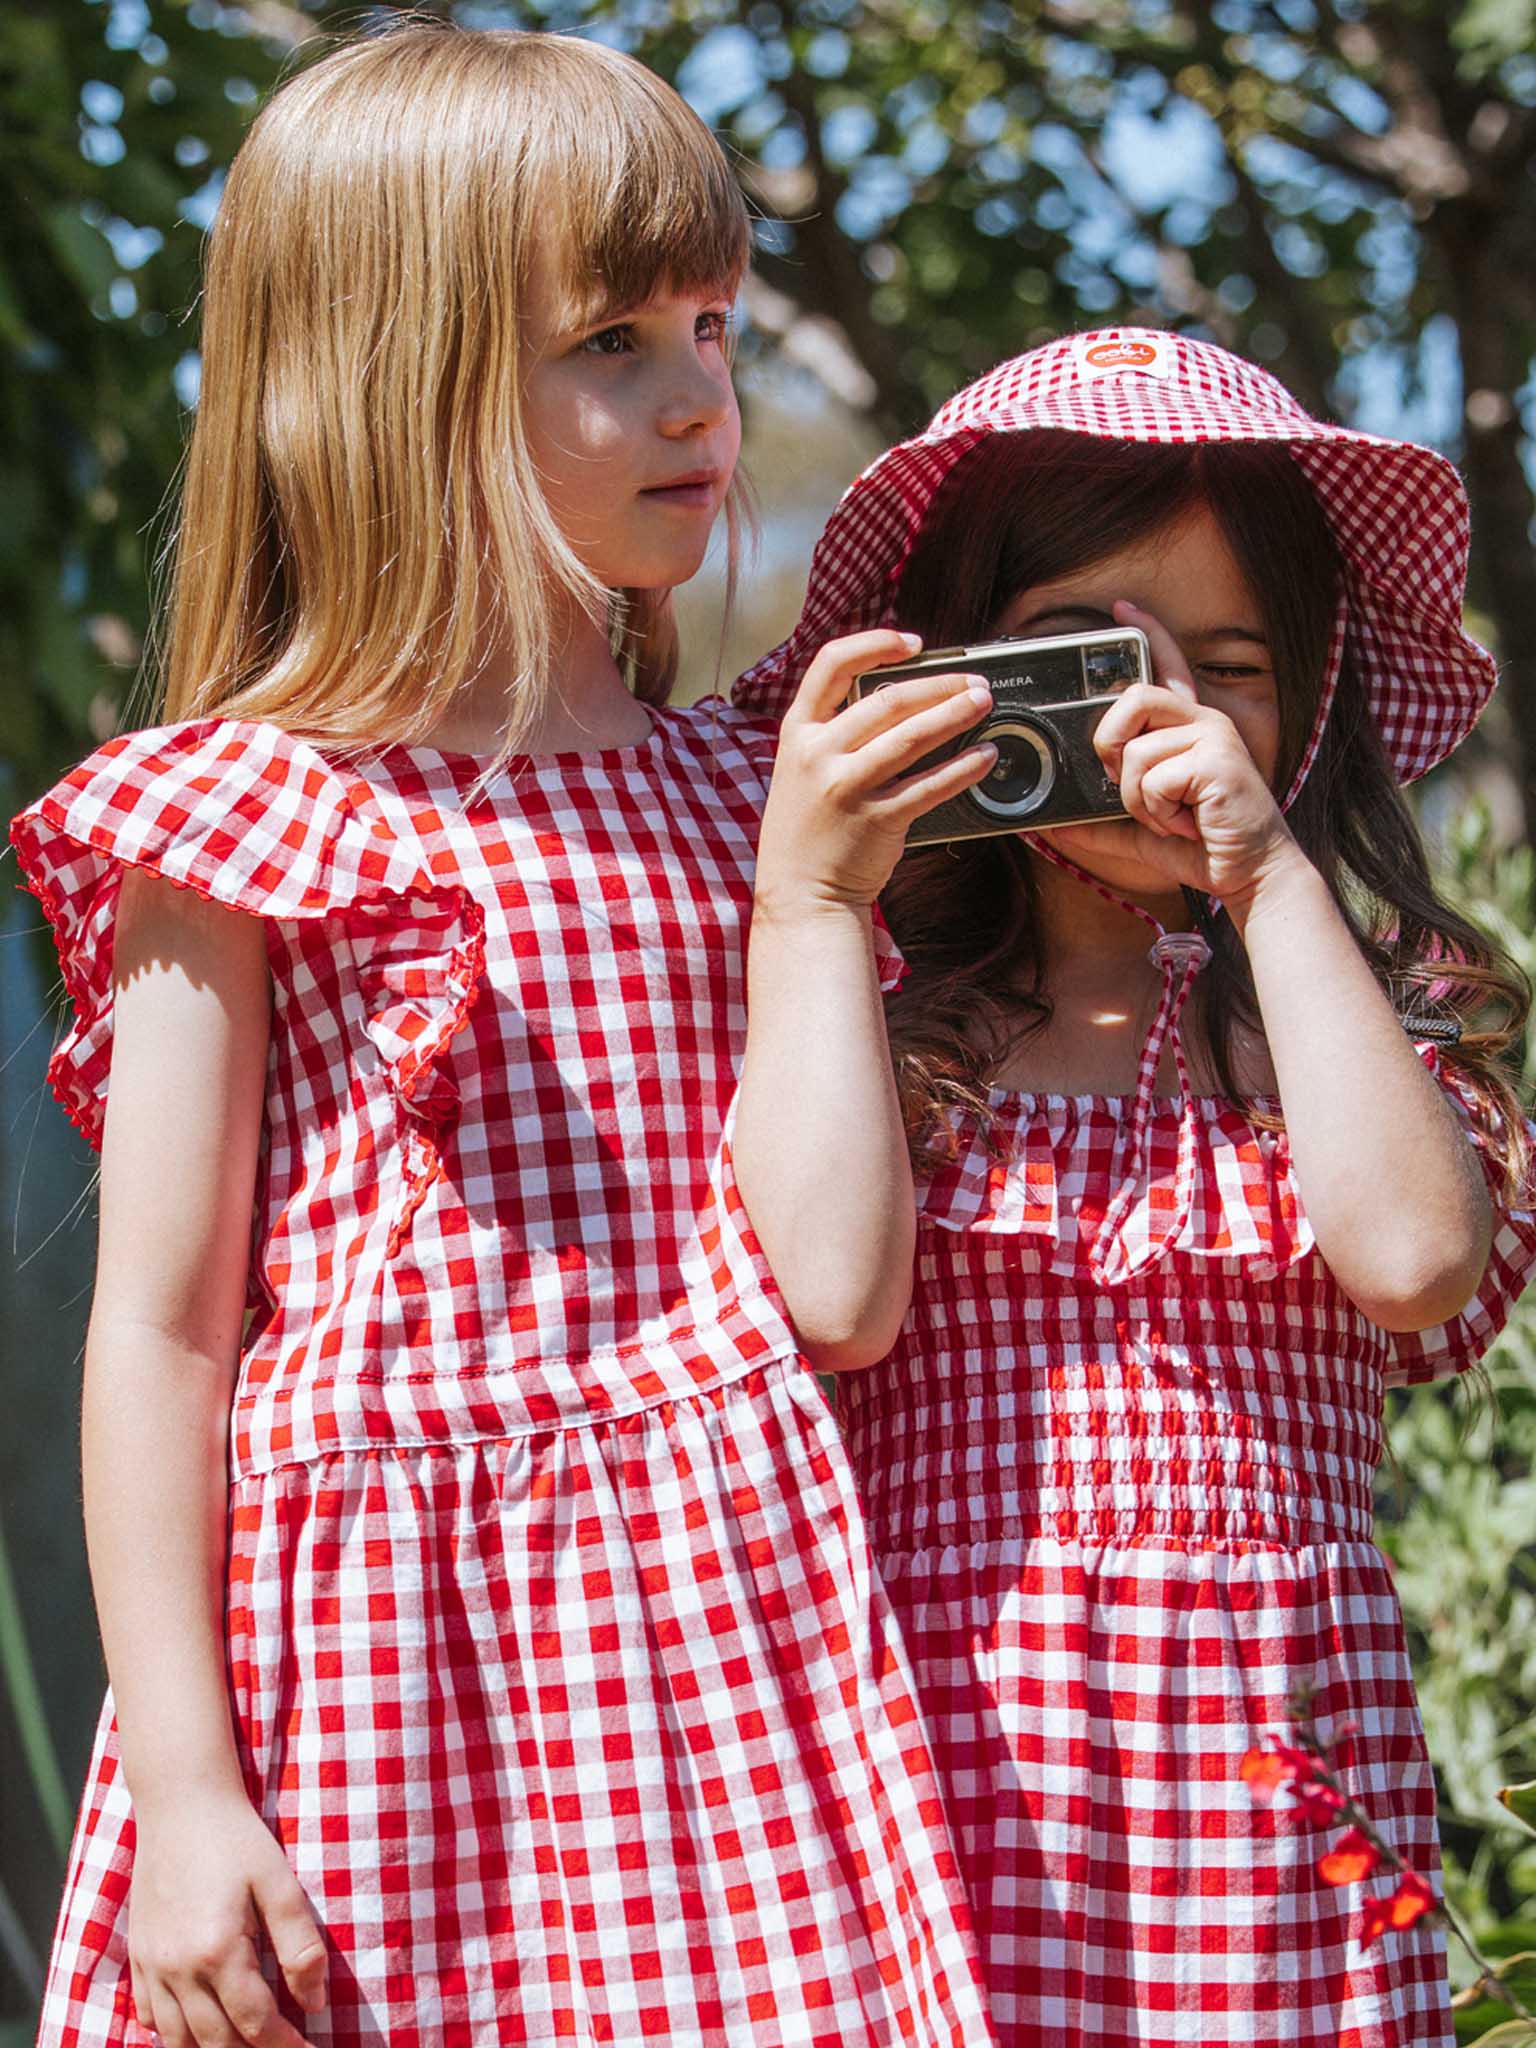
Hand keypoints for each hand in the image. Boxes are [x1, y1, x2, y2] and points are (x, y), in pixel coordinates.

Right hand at [128, 1792, 326, 2046]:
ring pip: (177, 2039)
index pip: (255, 2024)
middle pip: (215, 2042)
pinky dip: (172, 2034)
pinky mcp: (138, 1955)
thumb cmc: (236, 1838)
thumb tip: (315, 2003)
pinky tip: (195, 2031)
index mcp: (218, 1952)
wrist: (180, 1803)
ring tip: (244, 2047)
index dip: (286, 2047)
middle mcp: (179, 1969)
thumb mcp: (279, 1883)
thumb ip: (299, 1945)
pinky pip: (149, 2016)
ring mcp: (153, 1966)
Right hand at [754, 629, 994, 919]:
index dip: (874, 643)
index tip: (912, 644)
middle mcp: (819, 754)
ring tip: (983, 703)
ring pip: (912, 737)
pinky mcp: (877, 820)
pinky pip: (929, 786)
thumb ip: (837, 735)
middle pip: (887, 700)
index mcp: (798, 732)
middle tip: (972, 683)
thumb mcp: (803, 770)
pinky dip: (962, 768)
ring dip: (955, 714)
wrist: (800, 895)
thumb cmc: (809, 831)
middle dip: (939, 685)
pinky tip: (984, 757)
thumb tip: (901, 701)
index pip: (831, 664)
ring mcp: (847, 787)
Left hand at [1083, 601, 1302, 906]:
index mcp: (1188, 729)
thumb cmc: (1203, 845)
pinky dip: (1157, 812)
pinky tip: (1187, 821)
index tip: (1122, 608)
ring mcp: (1214, 737)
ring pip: (1135, 752)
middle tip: (1125, 781)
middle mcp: (1204, 722)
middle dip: (1110, 744)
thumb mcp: (1141, 832)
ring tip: (1171, 815)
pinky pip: (1153, 778)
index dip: (1148, 633)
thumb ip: (1101, 825)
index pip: (1167, 668)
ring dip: (1139, 799)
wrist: (1249, 874)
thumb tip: (1054, 827)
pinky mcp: (1218, 760)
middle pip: (1134, 697)